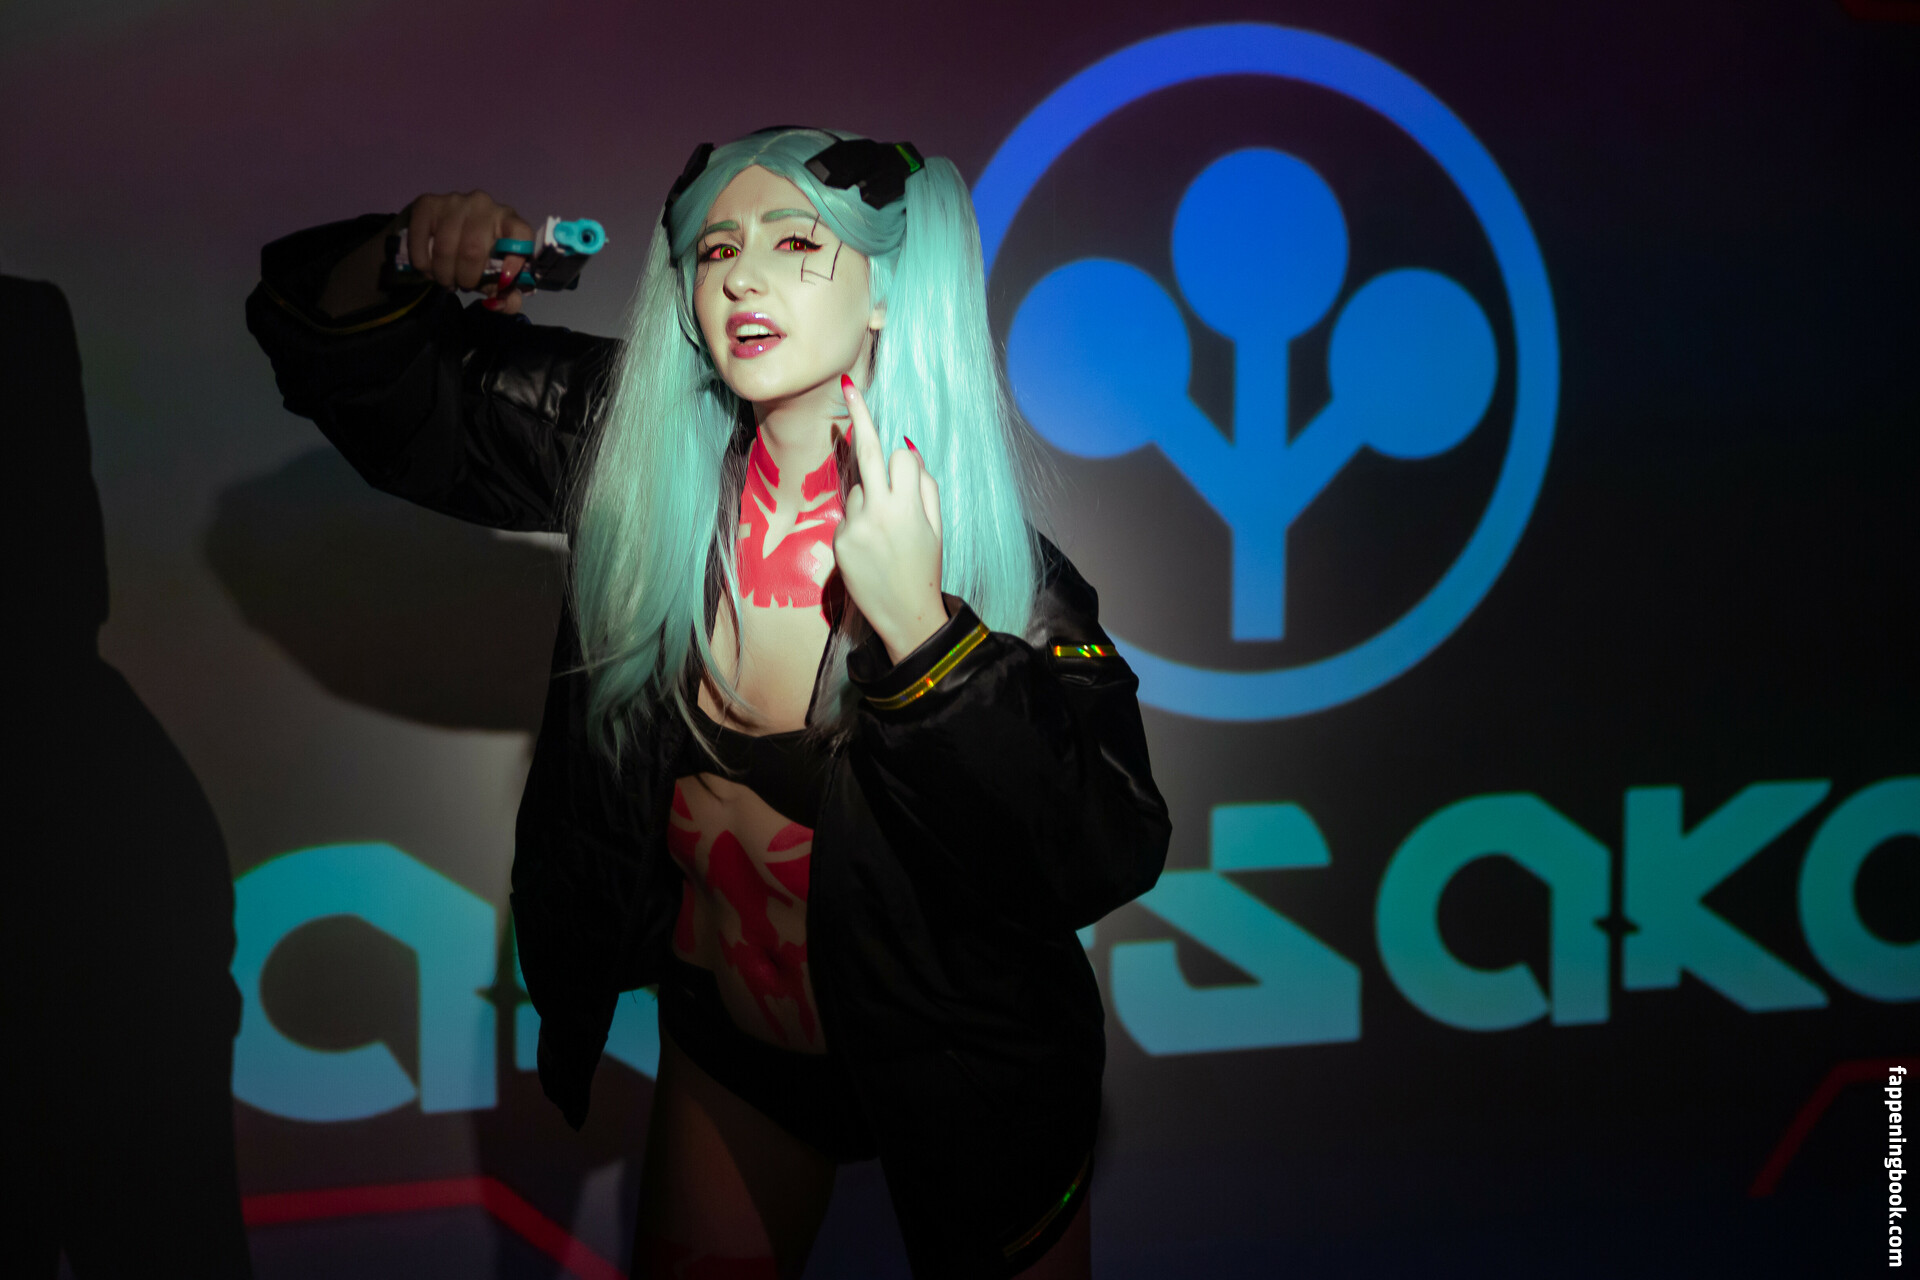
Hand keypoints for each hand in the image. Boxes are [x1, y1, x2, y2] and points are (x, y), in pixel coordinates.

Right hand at [402, 190, 532, 314]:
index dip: (514, 260)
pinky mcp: (427, 204)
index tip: (505, 280)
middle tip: (462, 285)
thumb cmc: (472, 256)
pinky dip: (424, 264)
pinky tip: (428, 268)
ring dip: (443, 274)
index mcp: (508, 220)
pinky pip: (422, 242)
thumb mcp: (492, 275)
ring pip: (445, 248)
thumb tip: (502, 303)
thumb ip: (505, 293)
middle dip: (466, 278)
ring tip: (445, 279)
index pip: (521, 233)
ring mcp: (454, 201)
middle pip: (473, 250)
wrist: (434, 231)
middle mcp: (483, 204)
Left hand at [833, 375, 946, 663]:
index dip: (904, 460)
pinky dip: (858, 522)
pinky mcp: (838, 540)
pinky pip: (848, 515)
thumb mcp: (937, 527)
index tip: (898, 450)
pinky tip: (871, 548)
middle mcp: (879, 511)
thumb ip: (924, 487)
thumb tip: (908, 448)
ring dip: (869, 499)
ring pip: (858, 490)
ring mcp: (855, 526)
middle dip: (860, 416)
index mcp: (908, 506)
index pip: (899, 457)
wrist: (905, 615)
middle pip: (868, 452)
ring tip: (885, 535)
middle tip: (847, 386)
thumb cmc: (925, 568)